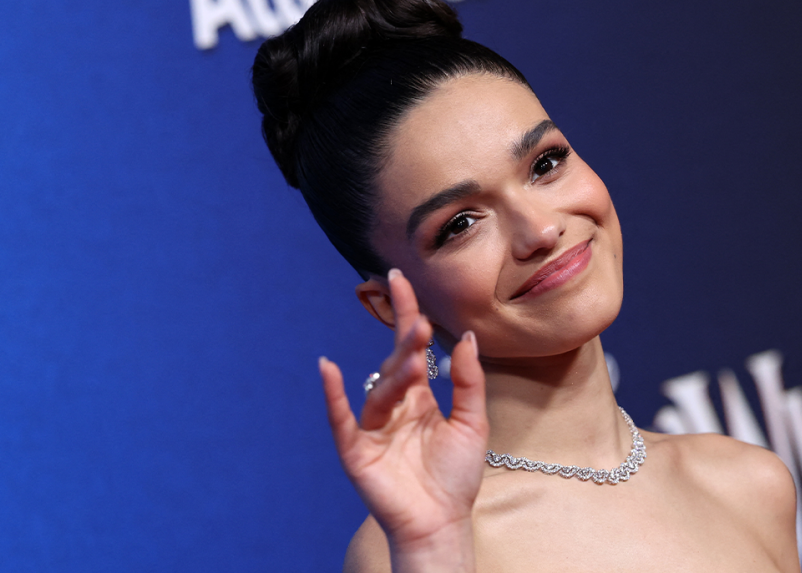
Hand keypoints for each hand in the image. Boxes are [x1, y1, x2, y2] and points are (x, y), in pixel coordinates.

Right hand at [318, 269, 487, 567]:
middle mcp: (393, 406)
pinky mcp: (356, 449)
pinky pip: (341, 418)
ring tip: (415, 360)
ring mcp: (372, 427)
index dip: (405, 313)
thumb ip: (467, 381)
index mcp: (418, 397)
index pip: (409, 347)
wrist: (442, 523)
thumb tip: (464, 337)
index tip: (399, 278)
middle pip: (396, 364)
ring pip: (380, 390)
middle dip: (407, 342)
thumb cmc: (456, 476)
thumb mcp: (472, 423)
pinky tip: (328, 369)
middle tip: (420, 323)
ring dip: (396, 374)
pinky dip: (333, 395)